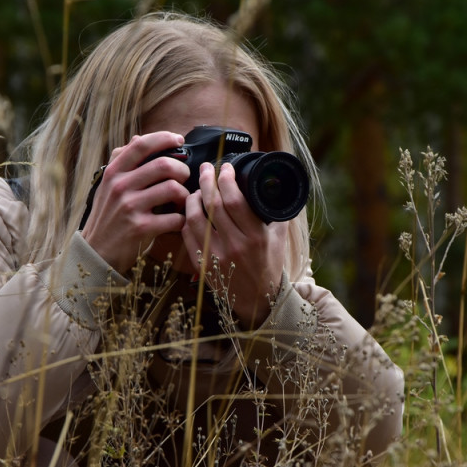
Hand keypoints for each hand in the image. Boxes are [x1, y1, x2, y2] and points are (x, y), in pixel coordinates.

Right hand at [81, 132, 190, 272]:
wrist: (96, 252)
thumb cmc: (107, 216)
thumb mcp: (107, 186)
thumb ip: (122, 162)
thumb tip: (138, 138)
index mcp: (114, 172)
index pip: (141, 144)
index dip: (164, 138)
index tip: (179, 140)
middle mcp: (120, 186)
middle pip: (164, 165)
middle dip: (182, 170)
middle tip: (184, 178)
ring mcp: (130, 207)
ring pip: (172, 189)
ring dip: (184, 194)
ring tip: (181, 200)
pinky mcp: (141, 228)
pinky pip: (175, 217)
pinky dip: (182, 218)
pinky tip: (178, 220)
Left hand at [181, 162, 287, 328]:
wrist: (259, 299)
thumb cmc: (269, 263)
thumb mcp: (279, 236)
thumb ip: (274, 211)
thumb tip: (272, 183)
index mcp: (256, 236)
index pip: (236, 200)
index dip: (226, 179)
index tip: (225, 167)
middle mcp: (235, 246)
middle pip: (213, 205)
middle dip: (207, 180)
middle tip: (205, 168)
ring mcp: (216, 257)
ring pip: (195, 218)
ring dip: (193, 198)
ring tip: (198, 189)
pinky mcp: (202, 266)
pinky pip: (188, 236)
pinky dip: (187, 219)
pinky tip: (191, 210)